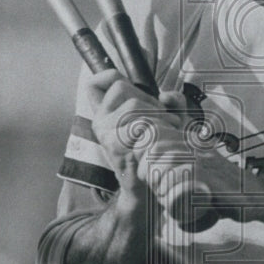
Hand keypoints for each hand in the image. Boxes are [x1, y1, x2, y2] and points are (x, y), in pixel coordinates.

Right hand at [86, 69, 196, 206]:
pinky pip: (140, 121)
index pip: (95, 84)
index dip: (107, 75)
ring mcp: (107, 134)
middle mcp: (101, 123)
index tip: (124, 80)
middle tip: (160, 119)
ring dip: (158, 115)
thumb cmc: (158, 153)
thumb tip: (168, 95)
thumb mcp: (162, 121)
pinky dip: (160, 126)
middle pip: (122, 87)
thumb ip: (167, 102)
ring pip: (133, 104)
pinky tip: (165, 138)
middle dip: (148, 99)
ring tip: (166, 131)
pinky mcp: (116, 145)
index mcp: (105, 116)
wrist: (153, 189)